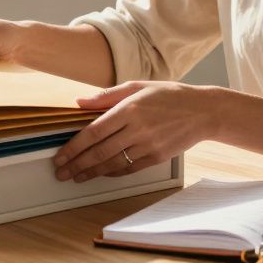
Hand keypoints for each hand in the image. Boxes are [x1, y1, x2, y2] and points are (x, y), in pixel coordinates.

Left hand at [54, 82, 216, 181]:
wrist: (202, 111)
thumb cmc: (168, 95)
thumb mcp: (137, 86)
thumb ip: (106, 95)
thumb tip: (79, 102)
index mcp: (129, 108)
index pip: (93, 132)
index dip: (74, 147)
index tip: (60, 156)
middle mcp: (137, 129)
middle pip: (99, 152)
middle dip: (76, 165)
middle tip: (61, 172)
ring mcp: (148, 145)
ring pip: (112, 164)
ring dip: (91, 172)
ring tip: (76, 177)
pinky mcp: (157, 157)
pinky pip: (129, 168)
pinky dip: (112, 172)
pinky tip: (100, 173)